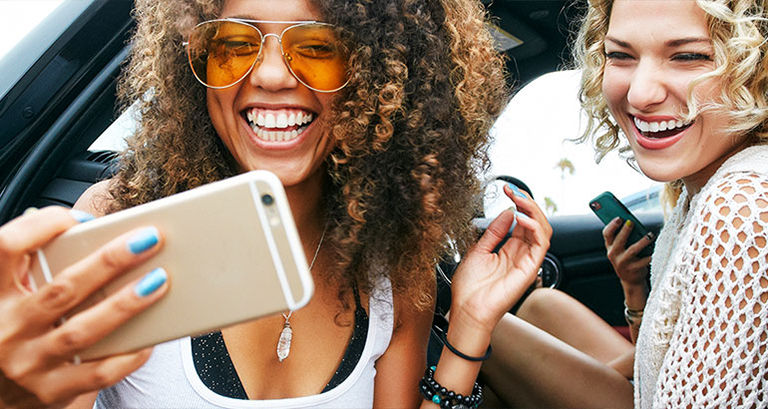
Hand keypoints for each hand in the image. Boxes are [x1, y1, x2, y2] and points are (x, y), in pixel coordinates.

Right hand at [0, 207, 167, 407]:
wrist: (1, 398)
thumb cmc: (17, 333)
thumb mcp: (13, 296)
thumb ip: (38, 265)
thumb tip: (89, 228)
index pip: (6, 247)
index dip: (42, 226)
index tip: (81, 218)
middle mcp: (7, 329)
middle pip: (62, 288)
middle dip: (110, 261)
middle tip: (148, 240)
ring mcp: (29, 364)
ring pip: (82, 330)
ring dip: (125, 304)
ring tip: (158, 280)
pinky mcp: (52, 392)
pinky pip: (98, 372)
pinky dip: (128, 354)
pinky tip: (150, 338)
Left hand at [450, 185, 551, 335]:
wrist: (467, 310)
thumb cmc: (469, 288)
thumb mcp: (478, 250)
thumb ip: (494, 231)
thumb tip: (506, 212)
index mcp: (509, 250)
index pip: (522, 222)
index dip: (518, 203)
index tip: (507, 189)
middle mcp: (520, 255)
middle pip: (535, 222)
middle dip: (526, 202)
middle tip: (513, 190)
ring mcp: (527, 262)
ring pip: (543, 230)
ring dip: (533, 210)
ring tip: (518, 199)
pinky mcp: (530, 269)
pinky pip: (541, 244)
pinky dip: (535, 226)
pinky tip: (520, 217)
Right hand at [602, 217, 651, 287]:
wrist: (630, 279)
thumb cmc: (627, 258)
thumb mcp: (621, 249)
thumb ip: (624, 237)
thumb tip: (633, 223)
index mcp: (610, 246)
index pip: (607, 234)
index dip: (612, 225)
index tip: (619, 218)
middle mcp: (613, 254)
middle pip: (619, 240)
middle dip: (625, 231)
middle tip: (632, 222)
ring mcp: (623, 262)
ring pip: (633, 250)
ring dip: (642, 241)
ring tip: (650, 235)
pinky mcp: (633, 269)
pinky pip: (644, 261)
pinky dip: (651, 255)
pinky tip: (656, 250)